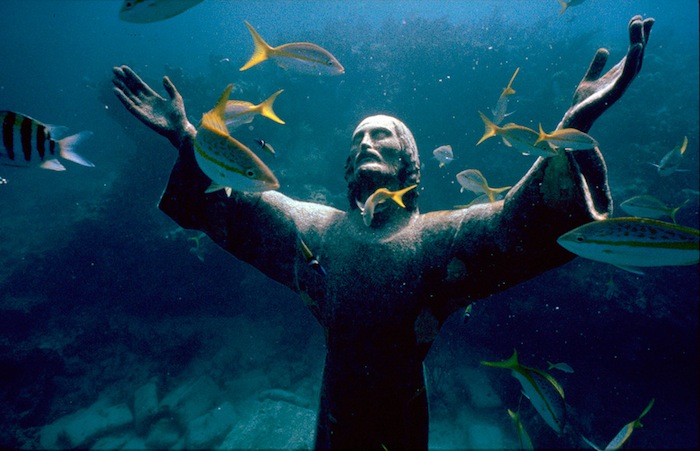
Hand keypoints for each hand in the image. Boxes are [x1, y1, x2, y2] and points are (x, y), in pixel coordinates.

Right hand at [112, 65, 195, 147]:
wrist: (179, 128)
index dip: (132, 76)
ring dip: (121, 87)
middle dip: (124, 79)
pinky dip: (122, 98)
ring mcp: (142, 108)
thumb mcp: (176, 98)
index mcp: (153, 97)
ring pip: (129, 95)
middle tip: (114, 69)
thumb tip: (164, 77)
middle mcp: (146, 101)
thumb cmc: (179, 115)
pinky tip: (116, 91)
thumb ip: (170, 88)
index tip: (124, 68)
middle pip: (132, 88)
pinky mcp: (140, 115)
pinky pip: (129, 105)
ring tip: (113, 79)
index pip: (140, 84)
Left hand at [561, 15, 653, 131]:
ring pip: (634, 62)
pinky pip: (627, 74)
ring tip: (639, 25)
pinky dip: (632, 60)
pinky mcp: (614, 93)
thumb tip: (604, 50)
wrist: (574, 120)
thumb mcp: (589, 79)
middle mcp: (622, 80)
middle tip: (644, 18)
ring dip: (638, 43)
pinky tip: (636, 47)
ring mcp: (620, 87)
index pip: (631, 54)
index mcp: (616, 76)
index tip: (640, 20)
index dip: (637, 38)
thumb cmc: (583, 103)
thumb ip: (597, 65)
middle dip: (641, 36)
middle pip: (636, 55)